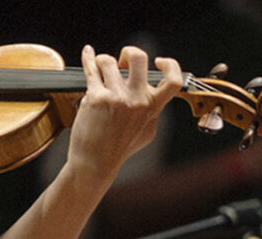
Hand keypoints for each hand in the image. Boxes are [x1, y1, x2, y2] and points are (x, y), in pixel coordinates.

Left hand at [65, 46, 181, 187]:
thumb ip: (152, 110)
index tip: (159, 61)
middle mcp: (137, 102)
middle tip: (122, 63)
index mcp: (153, 108)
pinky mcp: (96, 98)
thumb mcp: (146, 131)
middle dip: (128, 52)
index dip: (170, 65)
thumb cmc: (119, 147)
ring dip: (103, 63)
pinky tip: (87, 54)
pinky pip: (91, 68)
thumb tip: (151, 90)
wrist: (96, 162)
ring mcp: (117, 99)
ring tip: (100, 74)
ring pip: (108, 60)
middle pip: (138, 57)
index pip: (173, 82)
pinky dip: (87, 58)